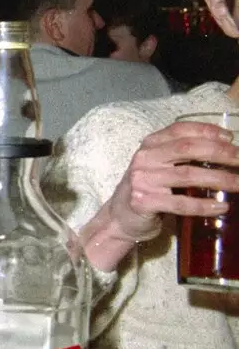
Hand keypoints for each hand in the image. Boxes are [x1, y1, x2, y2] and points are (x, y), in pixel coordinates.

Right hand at [103, 120, 238, 240]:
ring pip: (188, 175)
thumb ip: (180, 155)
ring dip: (220, 179)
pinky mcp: (144, 203)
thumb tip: (226, 150)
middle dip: (220, 153)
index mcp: (150, 145)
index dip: (208, 131)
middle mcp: (144, 159)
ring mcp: (142, 180)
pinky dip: (204, 205)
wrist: (120, 218)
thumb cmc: (148, 189)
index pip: (181, 130)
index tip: (231, 138)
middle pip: (187, 148)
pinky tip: (222, 206)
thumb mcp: (158, 165)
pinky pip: (181, 203)